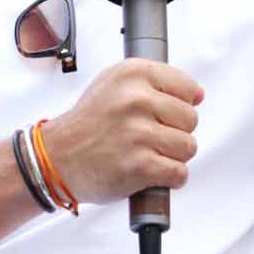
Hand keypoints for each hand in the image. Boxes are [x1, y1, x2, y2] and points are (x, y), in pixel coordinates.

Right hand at [40, 59, 202, 203]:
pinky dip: (169, 178)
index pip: (188, 88)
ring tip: (146, 154)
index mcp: (132, 74)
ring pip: (188, 147)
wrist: (56, 159)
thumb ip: (155, 82)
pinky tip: (149, 172)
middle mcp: (136, 100)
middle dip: (174, 132)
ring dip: (172, 156)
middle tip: (147, 137)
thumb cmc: (88, 124)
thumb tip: (198, 94)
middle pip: (191, 119)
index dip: (178, 105)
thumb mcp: (114, 84)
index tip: (160, 114)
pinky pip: (179, 173)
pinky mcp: (140, 166)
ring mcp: (138, 134)